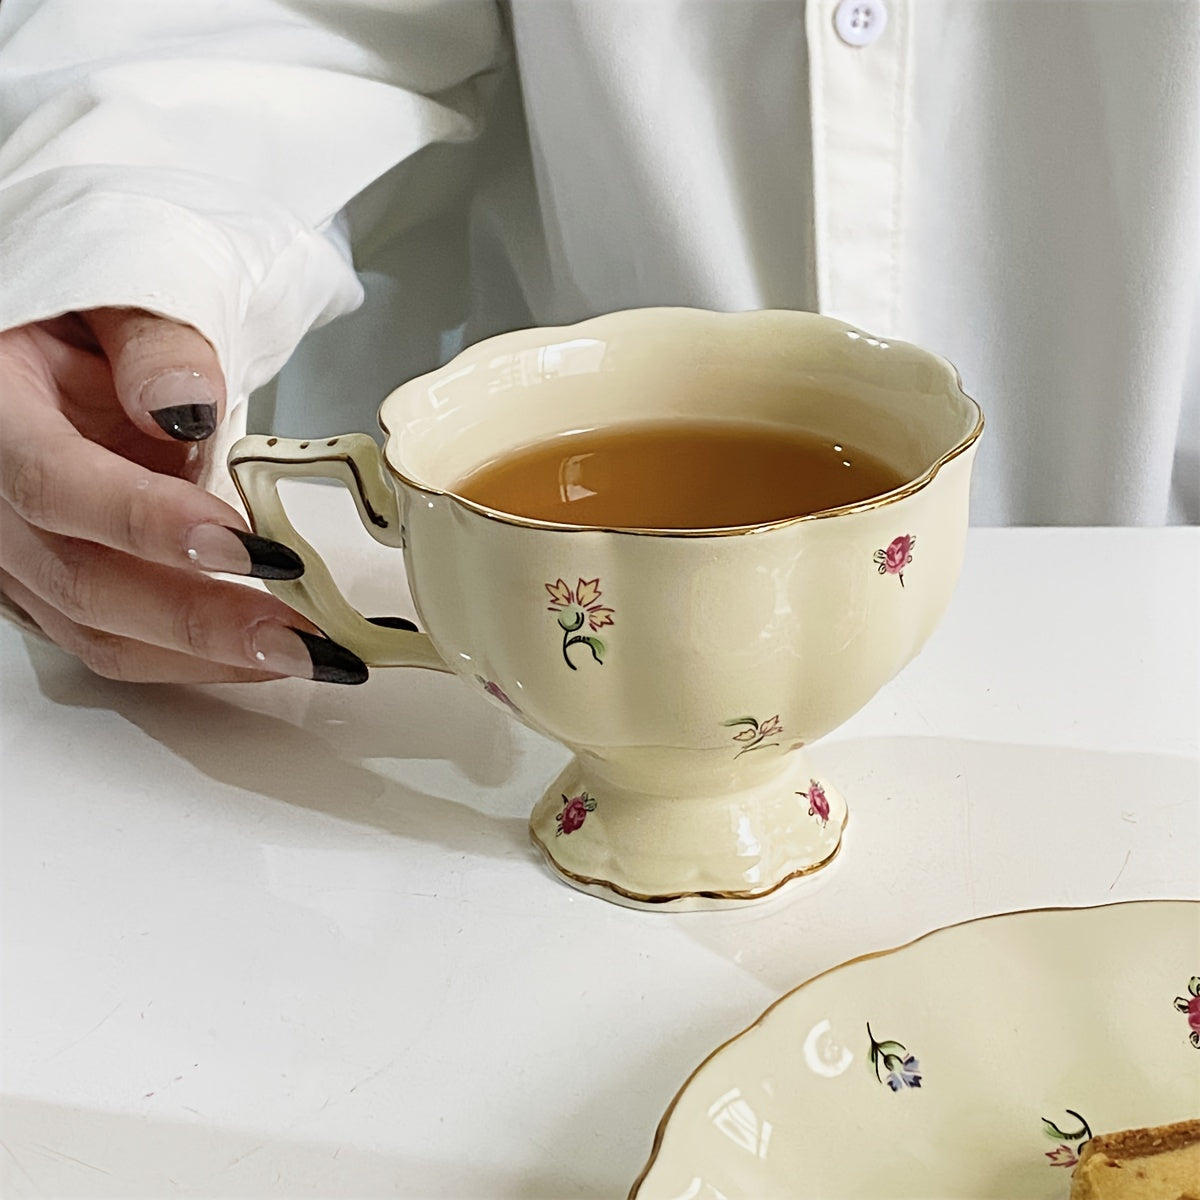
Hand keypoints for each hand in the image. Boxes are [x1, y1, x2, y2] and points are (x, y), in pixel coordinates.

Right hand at [0, 309, 366, 683]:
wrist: (56, 350)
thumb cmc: (87, 321)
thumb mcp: (121, 297)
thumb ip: (155, 345)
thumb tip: (189, 403)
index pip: (54, 483)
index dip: (149, 523)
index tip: (245, 545)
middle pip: (84, 583)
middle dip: (202, 621)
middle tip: (302, 637)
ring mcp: (20, 556)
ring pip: (100, 631)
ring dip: (209, 657)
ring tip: (307, 655)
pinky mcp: (54, 588)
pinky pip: (117, 641)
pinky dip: (195, 657)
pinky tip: (267, 653)